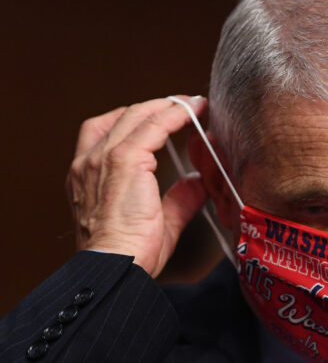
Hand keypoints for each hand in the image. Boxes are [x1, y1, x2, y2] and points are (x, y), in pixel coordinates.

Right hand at [65, 96, 207, 276]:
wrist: (116, 265)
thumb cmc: (130, 254)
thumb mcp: (159, 221)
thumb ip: (178, 199)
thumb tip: (196, 183)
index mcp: (88, 177)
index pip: (107, 133)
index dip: (138, 121)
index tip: (165, 118)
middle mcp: (89, 162)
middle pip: (123, 117)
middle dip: (155, 107)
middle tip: (185, 106)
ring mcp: (103, 158)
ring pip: (137, 116)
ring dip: (168, 106)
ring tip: (192, 104)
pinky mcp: (124, 159)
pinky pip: (153, 125)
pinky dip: (175, 114)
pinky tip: (193, 112)